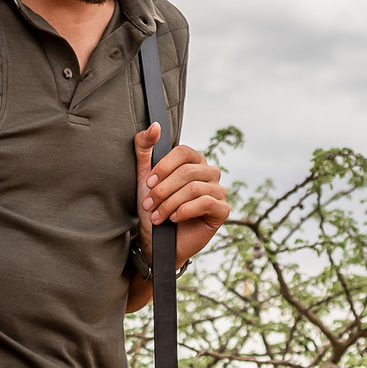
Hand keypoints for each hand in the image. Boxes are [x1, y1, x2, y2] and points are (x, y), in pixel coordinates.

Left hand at [134, 125, 228, 267]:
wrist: (157, 241)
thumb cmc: (153, 208)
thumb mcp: (144, 177)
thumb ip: (145, 149)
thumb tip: (155, 126)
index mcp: (194, 161)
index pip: (184, 152)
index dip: (164, 167)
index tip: (148, 184)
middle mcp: (210, 173)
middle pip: (188, 172)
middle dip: (163, 190)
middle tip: (148, 205)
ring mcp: (219, 191)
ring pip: (194, 188)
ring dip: (170, 203)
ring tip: (158, 215)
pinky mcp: (222, 210)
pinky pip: (206, 202)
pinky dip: (185, 211)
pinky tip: (174, 219)